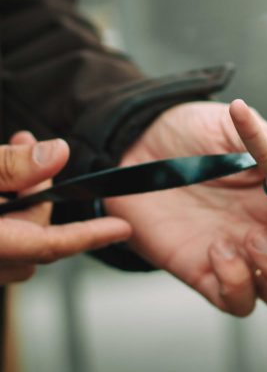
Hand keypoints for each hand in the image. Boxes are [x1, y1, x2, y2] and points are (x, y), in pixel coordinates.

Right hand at [0, 132, 130, 284]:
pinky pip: (1, 242)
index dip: (91, 236)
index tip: (123, 229)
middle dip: (42, 199)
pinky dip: (5, 217)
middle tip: (28, 151)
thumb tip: (58, 153)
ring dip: (21, 205)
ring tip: (7, 160)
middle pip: (37, 242)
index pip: (50, 246)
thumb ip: (10, 164)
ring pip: (18, 243)